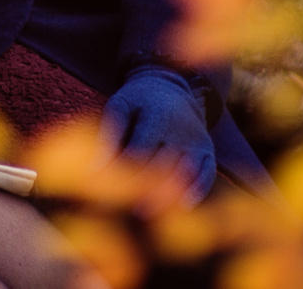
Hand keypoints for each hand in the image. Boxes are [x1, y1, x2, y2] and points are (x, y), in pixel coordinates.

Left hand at [103, 66, 216, 203]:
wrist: (172, 86)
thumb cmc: (138, 100)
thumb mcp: (120, 106)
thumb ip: (109, 135)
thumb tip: (94, 170)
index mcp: (157, 117)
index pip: (141, 153)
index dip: (125, 175)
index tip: (108, 195)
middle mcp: (181, 131)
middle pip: (162, 167)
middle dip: (143, 190)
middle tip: (125, 212)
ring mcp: (197, 141)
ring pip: (184, 175)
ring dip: (168, 197)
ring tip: (148, 216)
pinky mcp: (207, 150)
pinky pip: (206, 175)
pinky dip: (196, 192)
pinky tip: (182, 209)